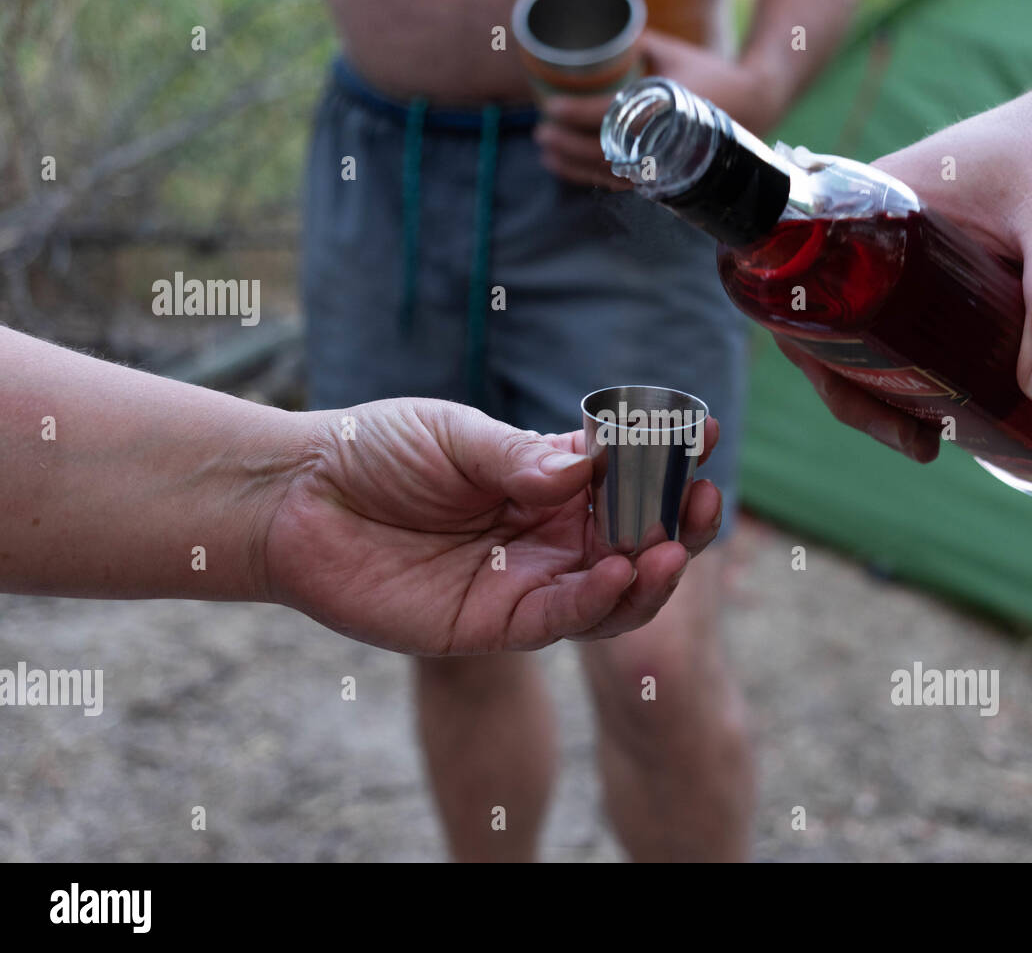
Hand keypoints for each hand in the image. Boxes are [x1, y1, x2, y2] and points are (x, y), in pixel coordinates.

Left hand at [263, 399, 722, 654]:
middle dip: (679, 522)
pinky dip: (597, 602)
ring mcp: (526, 582)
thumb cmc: (374, 452)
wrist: (298, 500)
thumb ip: (521, 457)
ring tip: (674, 547)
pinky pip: (560, 622)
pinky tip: (619, 573)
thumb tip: (592, 466)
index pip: (627, 475)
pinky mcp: (493, 625)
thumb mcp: (454, 436)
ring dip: (652, 573)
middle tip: (704, 498)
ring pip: (613, 591)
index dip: (668, 458)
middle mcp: (549, 534)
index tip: (704, 433)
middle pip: (636, 538)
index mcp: (548, 480)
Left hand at [535, 29, 784, 189]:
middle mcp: (664, 144)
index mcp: (667, 111)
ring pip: (608, 175)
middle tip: (540, 131)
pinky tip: (565, 167)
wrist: (750, 107)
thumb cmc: (710, 76)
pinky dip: (589, 177)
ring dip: (572, 166)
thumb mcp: (673, 53)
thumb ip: (636, 43)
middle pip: (603, 153)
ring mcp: (663, 166)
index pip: (611, 117)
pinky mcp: (661, 178)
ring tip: (545, 150)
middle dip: (566, 145)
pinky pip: (619, 184)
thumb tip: (596, 30)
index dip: (576, 114)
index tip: (549, 106)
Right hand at [779, 60, 1031, 456]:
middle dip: (857, 393)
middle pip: (832, 326)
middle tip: (916, 442)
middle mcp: (881, 232)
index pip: (808, 286)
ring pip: (871, 337)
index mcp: (878, 202)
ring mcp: (913, 257)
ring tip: (931, 440)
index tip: (860, 402)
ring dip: (888, 393)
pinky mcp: (948, 276)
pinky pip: (912, 334)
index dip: (815, 352)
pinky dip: (922, 376)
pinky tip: (954, 411)